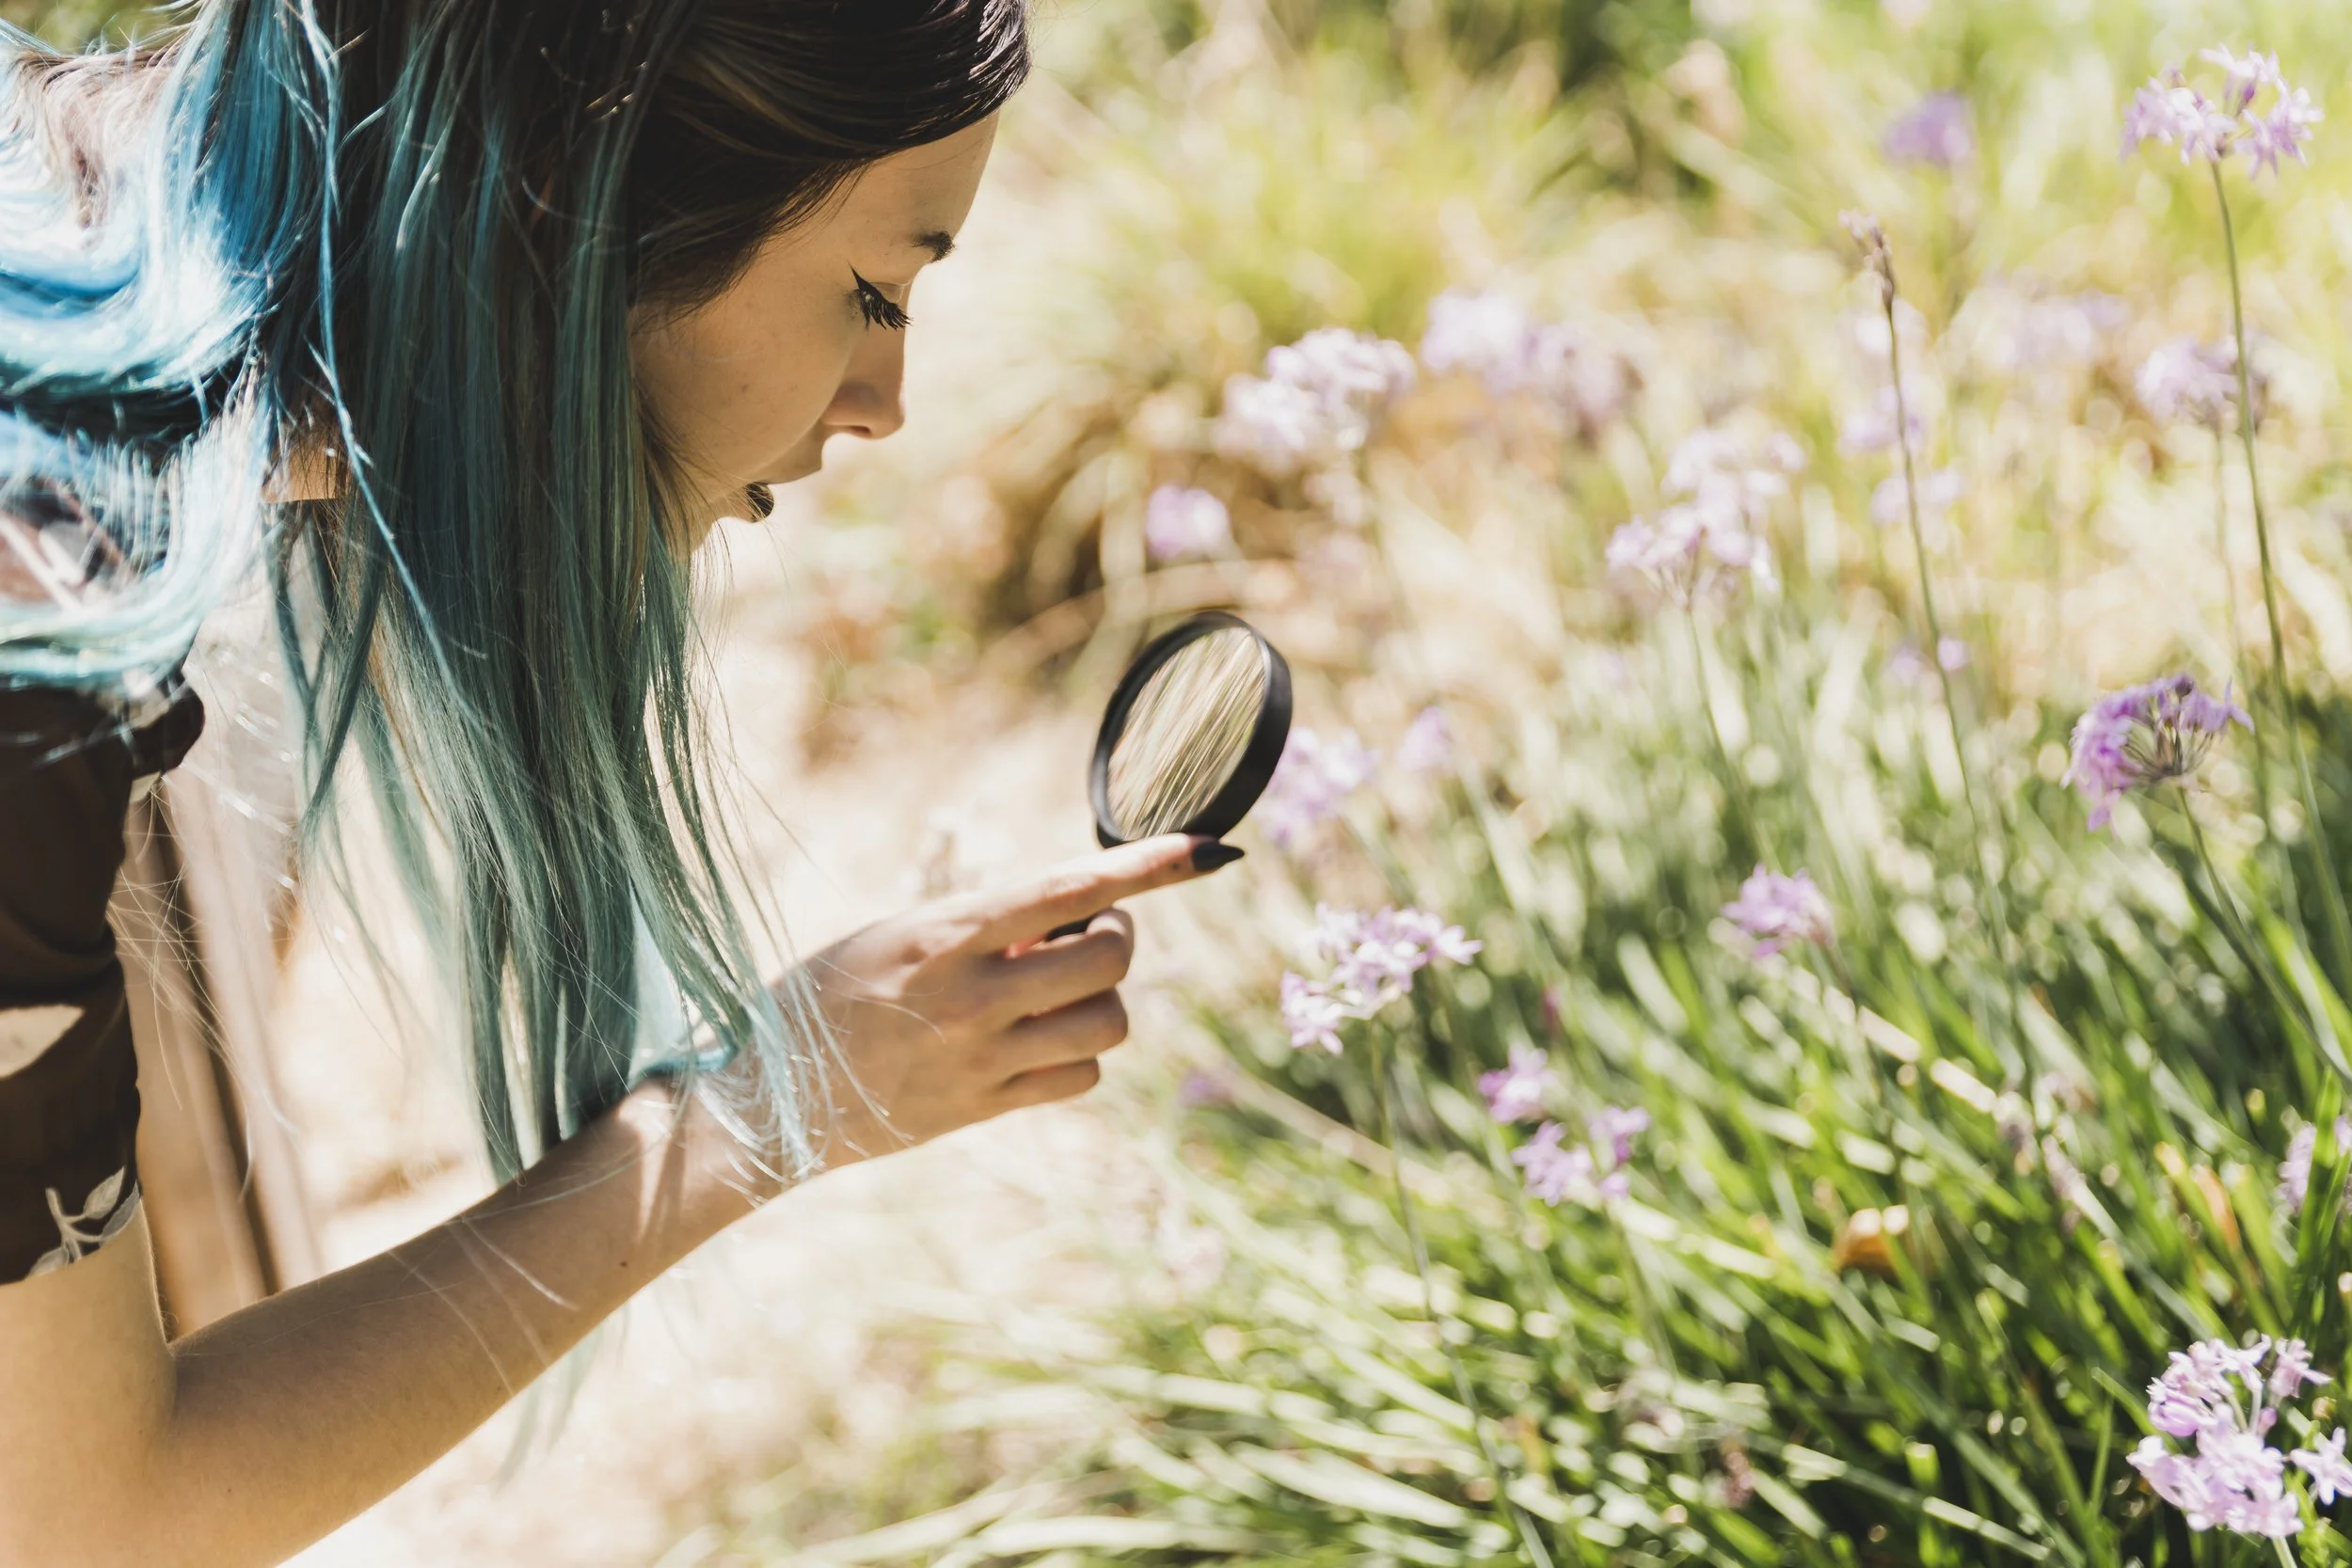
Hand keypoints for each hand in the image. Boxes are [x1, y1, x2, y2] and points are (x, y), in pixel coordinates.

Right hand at [791, 832, 1241, 1167]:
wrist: (769, 1098)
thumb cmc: (828, 993)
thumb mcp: (898, 933)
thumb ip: (984, 925)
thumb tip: (1076, 915)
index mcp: (945, 934)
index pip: (1069, 887)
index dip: (1147, 866)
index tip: (1206, 847)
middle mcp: (972, 996)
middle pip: (1111, 957)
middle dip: (1117, 932)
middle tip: (1083, 928)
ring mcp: (984, 1058)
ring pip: (1109, 1021)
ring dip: (1102, 995)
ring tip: (1055, 986)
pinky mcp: (987, 1107)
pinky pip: (1081, 1075)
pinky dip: (1079, 1051)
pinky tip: (1037, 1035)